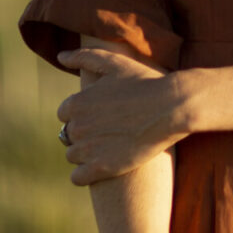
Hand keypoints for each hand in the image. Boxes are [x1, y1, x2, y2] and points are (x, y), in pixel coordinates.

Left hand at [56, 48, 186, 183]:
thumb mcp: (115, 63)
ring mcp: (88, 149)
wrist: (172, 107)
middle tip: (111, 129)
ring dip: (86, 153)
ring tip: (111, 146)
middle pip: (69, 135)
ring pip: (73, 156)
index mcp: (76, 103)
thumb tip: (60, 55)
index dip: (84, 113)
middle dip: (85, 133)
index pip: (65, 114)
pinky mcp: (101, 168)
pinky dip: (86, 174)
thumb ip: (84, 57)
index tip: (102, 113)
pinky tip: (103, 165)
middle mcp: (77, 127)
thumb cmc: (145, 82)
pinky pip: (78, 177)